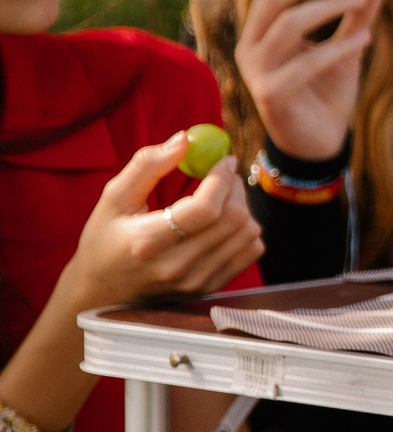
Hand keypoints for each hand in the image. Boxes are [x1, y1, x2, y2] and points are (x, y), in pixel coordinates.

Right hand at [58, 136, 262, 312]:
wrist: (103, 291)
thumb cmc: (105, 239)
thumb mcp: (114, 198)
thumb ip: (147, 165)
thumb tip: (184, 139)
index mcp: (148, 241)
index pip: (204, 209)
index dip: (222, 178)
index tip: (224, 159)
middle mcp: (176, 265)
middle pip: (233, 219)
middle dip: (235, 188)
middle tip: (223, 175)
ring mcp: (197, 280)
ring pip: (247, 233)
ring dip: (243, 206)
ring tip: (221, 197)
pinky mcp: (211, 287)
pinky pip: (251, 250)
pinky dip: (246, 229)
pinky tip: (224, 222)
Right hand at [234, 0, 386, 160]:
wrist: (320, 141)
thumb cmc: (328, 90)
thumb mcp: (347, 46)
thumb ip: (359, 16)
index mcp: (260, 29)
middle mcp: (250, 45)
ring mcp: (256, 70)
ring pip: (287, 24)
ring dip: (328, 7)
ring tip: (362, 0)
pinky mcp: (271, 94)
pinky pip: (305, 62)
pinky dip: (337, 47)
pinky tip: (365, 41)